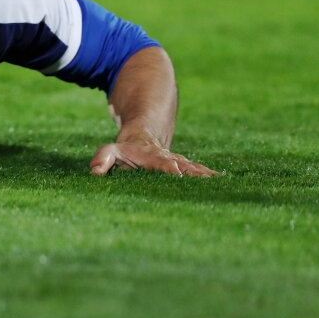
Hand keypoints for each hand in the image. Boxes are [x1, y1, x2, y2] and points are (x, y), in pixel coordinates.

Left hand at [90, 141, 216, 176]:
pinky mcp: (185, 167)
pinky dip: (209, 176)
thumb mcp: (111, 150)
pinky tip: (224, 182)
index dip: (167, 167)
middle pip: (182, 166)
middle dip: (193, 173)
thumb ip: (103, 159)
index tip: (176, 172)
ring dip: (204, 175)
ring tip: (219, 182)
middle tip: (206, 181)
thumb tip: (95, 172)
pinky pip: (199, 171)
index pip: (160, 163)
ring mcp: (179, 162)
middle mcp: (169, 159)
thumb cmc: (126, 149)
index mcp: (151, 157)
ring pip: (193, 168)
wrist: (145, 135)